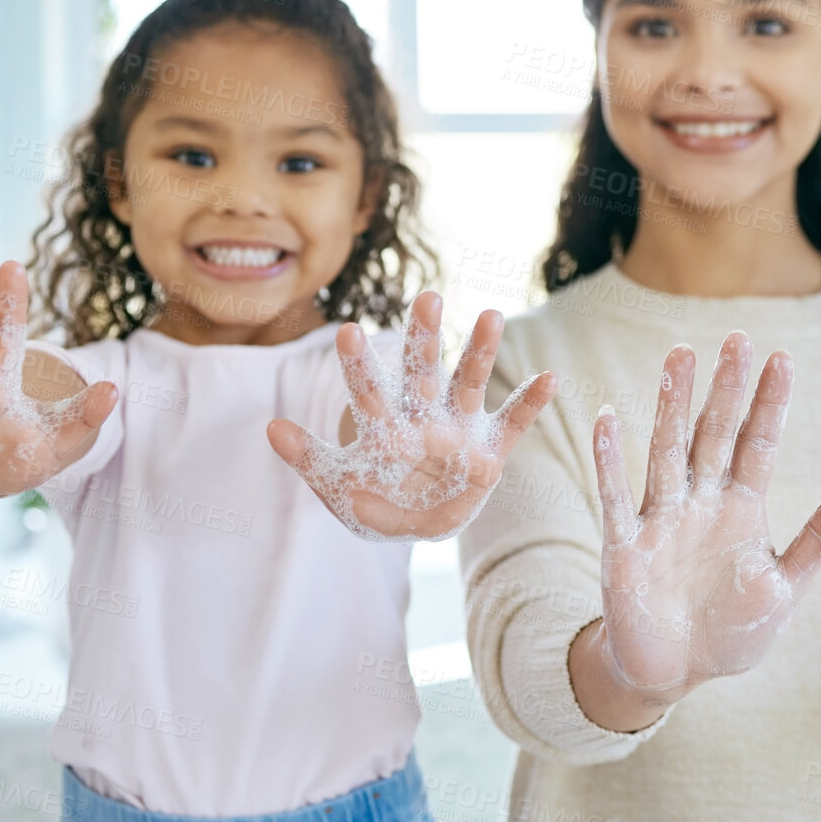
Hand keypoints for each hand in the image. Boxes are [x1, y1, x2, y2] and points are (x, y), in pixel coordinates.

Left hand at [268, 291, 555, 541]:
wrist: (415, 525)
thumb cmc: (372, 500)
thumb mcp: (336, 485)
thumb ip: (308, 458)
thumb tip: (270, 426)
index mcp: (384, 425)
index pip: (368, 390)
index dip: (358, 364)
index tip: (347, 330)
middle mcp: (423, 416)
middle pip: (423, 370)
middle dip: (424, 336)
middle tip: (426, 296)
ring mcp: (458, 430)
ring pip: (470, 382)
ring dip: (481, 351)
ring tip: (492, 314)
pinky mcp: (488, 452)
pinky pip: (512, 424)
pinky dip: (530, 403)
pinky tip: (550, 378)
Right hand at [589, 331, 820, 698]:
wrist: (672, 673)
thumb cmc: (729, 632)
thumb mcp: (785, 588)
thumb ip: (818, 540)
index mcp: (741, 510)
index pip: (758, 445)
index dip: (769, 404)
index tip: (782, 359)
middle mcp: (700, 504)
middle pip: (713, 435)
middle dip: (725, 390)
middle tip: (736, 339)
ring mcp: (661, 520)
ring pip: (667, 452)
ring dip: (671, 406)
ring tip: (679, 359)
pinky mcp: (624, 547)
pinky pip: (616, 497)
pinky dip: (611, 460)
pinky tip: (608, 420)